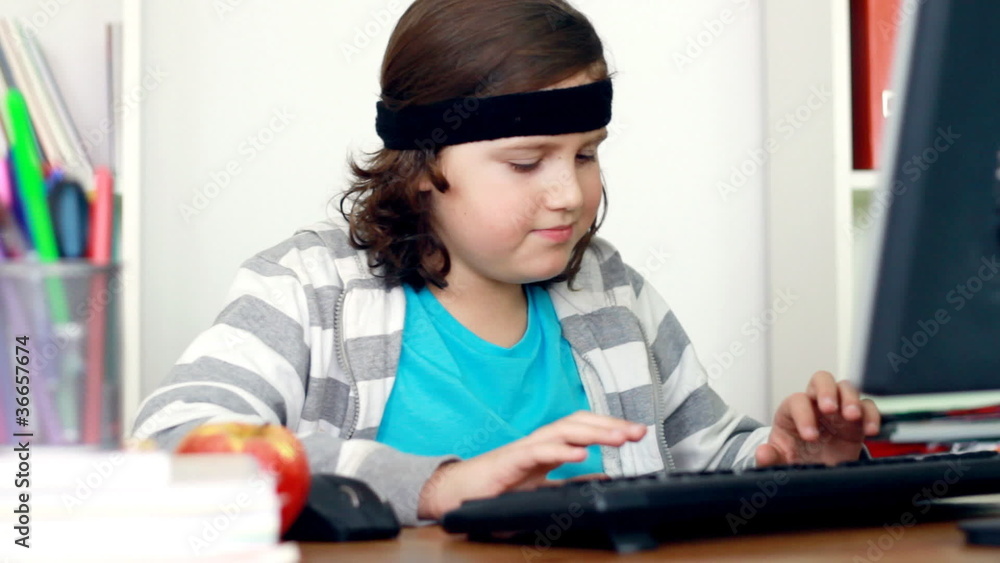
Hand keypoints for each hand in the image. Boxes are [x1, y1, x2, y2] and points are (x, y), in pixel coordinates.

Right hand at [417, 411, 645, 520]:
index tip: (637, 432)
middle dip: (610, 424)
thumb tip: (603, 480)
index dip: (611, 427)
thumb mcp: (545, 488)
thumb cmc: (498, 489)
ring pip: (564, 430)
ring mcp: (525, 448)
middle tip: (638, 431)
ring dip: (594, 432)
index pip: (585, 427)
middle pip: (579, 422)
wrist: (460, 494)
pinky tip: (580, 454)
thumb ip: (573, 484)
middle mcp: (540, 441)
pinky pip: (538, 451)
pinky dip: (560, 450)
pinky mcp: (511, 461)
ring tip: (618, 437)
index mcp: (549, 446)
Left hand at [756, 371, 880, 466]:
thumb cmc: (794, 459)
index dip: (803, 415)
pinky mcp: (857, 422)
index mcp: (792, 411)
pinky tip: (871, 430)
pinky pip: (868, 407)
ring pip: (847, 388)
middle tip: (830, 409)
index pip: (797, 401)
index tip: (810, 437)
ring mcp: (838, 410)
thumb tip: (763, 453)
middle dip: (826, 390)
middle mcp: (815, 405)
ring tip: (853, 417)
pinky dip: (872, 414)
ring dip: (851, 399)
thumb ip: (770, 458)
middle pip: (821, 379)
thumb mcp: (779, 461)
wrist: (813, 472)